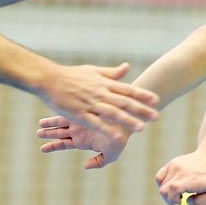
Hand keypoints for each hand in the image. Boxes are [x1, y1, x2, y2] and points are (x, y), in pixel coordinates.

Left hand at [37, 115, 129, 168]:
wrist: (128, 119)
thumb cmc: (120, 137)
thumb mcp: (112, 153)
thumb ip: (99, 161)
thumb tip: (85, 165)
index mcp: (83, 140)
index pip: (64, 143)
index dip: (53, 146)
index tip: (42, 149)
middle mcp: (79, 130)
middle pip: (59, 132)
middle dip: (48, 133)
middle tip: (38, 133)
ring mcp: (80, 119)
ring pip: (60, 122)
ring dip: (50, 123)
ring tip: (40, 124)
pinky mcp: (82, 110)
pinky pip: (67, 112)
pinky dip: (57, 114)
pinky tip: (51, 112)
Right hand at [40, 62, 158, 139]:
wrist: (50, 79)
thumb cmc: (71, 75)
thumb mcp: (93, 71)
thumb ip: (111, 73)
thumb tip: (127, 67)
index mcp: (104, 83)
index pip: (127, 89)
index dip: (142, 95)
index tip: (155, 100)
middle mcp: (100, 93)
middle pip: (124, 102)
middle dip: (141, 110)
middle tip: (156, 116)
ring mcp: (90, 104)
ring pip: (113, 113)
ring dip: (128, 121)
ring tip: (142, 128)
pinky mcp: (80, 114)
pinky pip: (96, 123)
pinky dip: (108, 129)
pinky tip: (118, 136)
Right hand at [155, 150, 205, 204]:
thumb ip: (201, 202)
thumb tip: (187, 201)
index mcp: (192, 179)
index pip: (174, 188)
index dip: (173, 199)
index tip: (180, 201)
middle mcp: (181, 172)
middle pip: (164, 190)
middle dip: (169, 200)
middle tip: (179, 199)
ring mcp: (175, 166)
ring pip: (161, 185)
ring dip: (167, 193)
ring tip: (178, 192)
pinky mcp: (171, 164)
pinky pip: (159, 177)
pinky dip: (162, 185)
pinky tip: (171, 186)